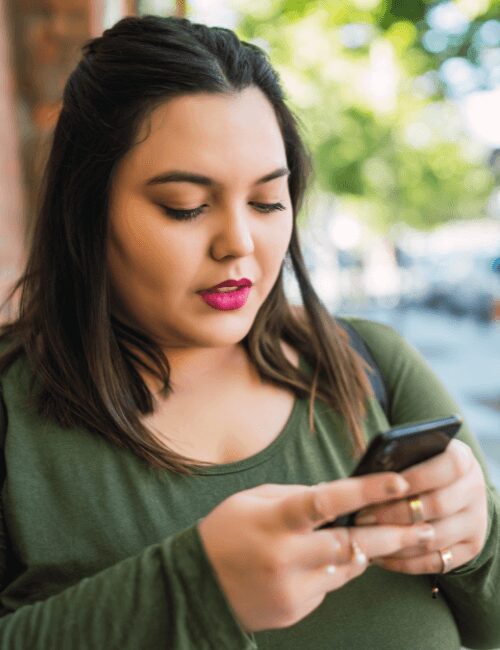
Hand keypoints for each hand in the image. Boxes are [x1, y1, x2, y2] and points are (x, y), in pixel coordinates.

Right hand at [198, 473, 434, 632]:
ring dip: (365, 552)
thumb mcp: (254, 500)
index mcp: (274, 519)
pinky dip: (333, 571)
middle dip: (392, 535)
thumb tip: (338, 497)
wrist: (197, 584)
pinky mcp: (295, 609)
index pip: (327, 501)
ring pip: (346, 568)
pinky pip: (328, 587)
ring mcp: (292, 587)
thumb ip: (296, 497)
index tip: (399, 483)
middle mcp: (286, 555)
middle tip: (424, 527)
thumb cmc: (226, 530)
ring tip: (384, 538)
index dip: (366, 491)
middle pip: (351, 544)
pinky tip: (321, 561)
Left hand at [354, 440, 488, 574]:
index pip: (447, 466)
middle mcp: (475, 490)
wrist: (451, 489)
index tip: (386, 486)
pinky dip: (404, 562)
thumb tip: (367, 473)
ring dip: (396, 541)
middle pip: (437, 505)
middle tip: (362, 516)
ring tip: (365, 538)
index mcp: (463, 459)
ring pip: (434, 538)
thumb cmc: (418, 466)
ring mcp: (475, 522)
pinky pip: (435, 562)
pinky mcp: (469, 549)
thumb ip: (397, 459)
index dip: (416, 477)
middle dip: (395, 512)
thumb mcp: (414, 454)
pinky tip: (379, 556)